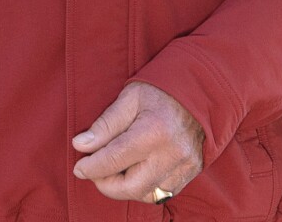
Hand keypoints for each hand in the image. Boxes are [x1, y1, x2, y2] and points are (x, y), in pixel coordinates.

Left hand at [72, 81, 203, 203]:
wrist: (201, 87)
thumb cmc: (162, 89)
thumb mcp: (131, 97)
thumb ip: (106, 124)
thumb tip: (81, 145)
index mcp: (154, 131)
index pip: (113, 160)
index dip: (91, 166)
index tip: (79, 167)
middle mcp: (172, 153)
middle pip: (130, 187)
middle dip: (107, 184)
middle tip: (96, 171)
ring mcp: (185, 165)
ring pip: (146, 194)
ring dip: (127, 186)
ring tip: (119, 167)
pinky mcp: (193, 171)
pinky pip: (163, 192)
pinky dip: (146, 186)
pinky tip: (139, 168)